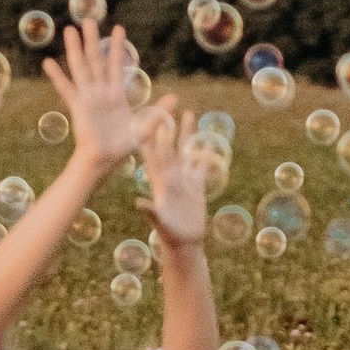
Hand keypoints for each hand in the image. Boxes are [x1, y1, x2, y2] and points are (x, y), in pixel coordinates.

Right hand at [46, 16, 154, 175]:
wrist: (104, 162)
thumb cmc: (123, 148)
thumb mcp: (145, 129)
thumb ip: (158, 113)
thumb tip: (175, 98)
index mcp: (116, 94)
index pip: (117, 64)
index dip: (117, 47)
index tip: (118, 28)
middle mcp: (100, 92)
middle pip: (96, 60)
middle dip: (92, 40)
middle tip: (89, 19)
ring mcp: (88, 98)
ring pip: (81, 67)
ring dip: (75, 49)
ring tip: (69, 30)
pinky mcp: (77, 107)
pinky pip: (66, 88)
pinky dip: (57, 76)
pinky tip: (48, 62)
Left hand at [142, 107, 215, 246]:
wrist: (184, 244)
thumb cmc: (170, 235)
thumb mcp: (160, 223)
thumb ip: (151, 212)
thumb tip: (138, 203)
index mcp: (159, 181)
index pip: (153, 154)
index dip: (151, 136)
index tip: (149, 118)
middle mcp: (170, 176)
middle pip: (170, 145)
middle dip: (169, 126)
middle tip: (169, 105)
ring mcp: (184, 179)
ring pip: (186, 150)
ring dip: (187, 133)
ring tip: (190, 113)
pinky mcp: (197, 185)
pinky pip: (202, 164)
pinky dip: (206, 152)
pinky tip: (210, 138)